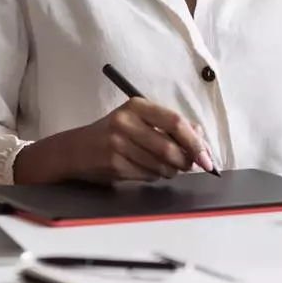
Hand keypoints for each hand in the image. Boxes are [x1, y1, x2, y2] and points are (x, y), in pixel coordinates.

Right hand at [14, 98, 214, 183]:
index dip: (195, 141)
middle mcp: (126, 122)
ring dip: (171, 171)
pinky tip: (149, 171)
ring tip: (168, 168)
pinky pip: (146, 175)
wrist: (75, 150)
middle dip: (186, 161)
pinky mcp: (113, 163)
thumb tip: (200, 138)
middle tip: (191, 165)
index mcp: (137, 106)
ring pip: (160, 164)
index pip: (175, 122)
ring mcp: (117, 143)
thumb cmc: (113, 133)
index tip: (206, 156)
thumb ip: (169, 126)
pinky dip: (155, 176)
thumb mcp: (139, 120)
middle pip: (170, 146)